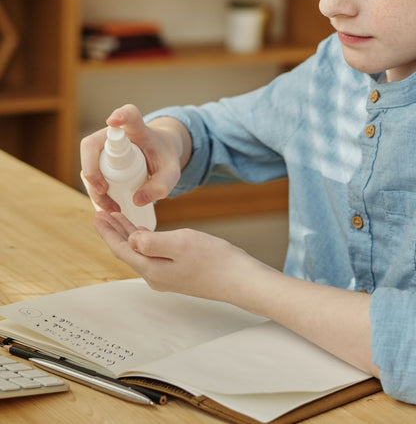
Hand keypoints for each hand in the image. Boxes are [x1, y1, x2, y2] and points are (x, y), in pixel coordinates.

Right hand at [80, 104, 190, 212]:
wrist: (158, 153)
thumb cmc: (163, 157)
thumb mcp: (172, 172)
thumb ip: (162, 185)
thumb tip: (137, 200)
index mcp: (138, 129)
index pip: (129, 115)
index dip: (121, 115)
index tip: (113, 120)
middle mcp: (115, 134)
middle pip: (93, 146)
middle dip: (93, 171)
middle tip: (104, 191)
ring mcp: (103, 147)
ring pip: (88, 164)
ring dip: (94, 189)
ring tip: (113, 208)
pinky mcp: (98, 161)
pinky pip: (89, 175)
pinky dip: (95, 194)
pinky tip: (106, 209)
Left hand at [94, 211, 251, 301]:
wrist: (240, 280)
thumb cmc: (214, 261)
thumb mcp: (180, 243)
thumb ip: (151, 242)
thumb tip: (132, 240)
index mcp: (152, 269)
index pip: (121, 249)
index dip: (108, 232)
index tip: (97, 216)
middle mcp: (156, 276)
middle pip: (128, 252)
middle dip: (114, 232)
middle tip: (102, 213)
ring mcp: (168, 276)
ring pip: (139, 252)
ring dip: (128, 235)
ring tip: (119, 218)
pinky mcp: (179, 273)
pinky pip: (153, 254)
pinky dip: (144, 240)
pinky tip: (146, 233)